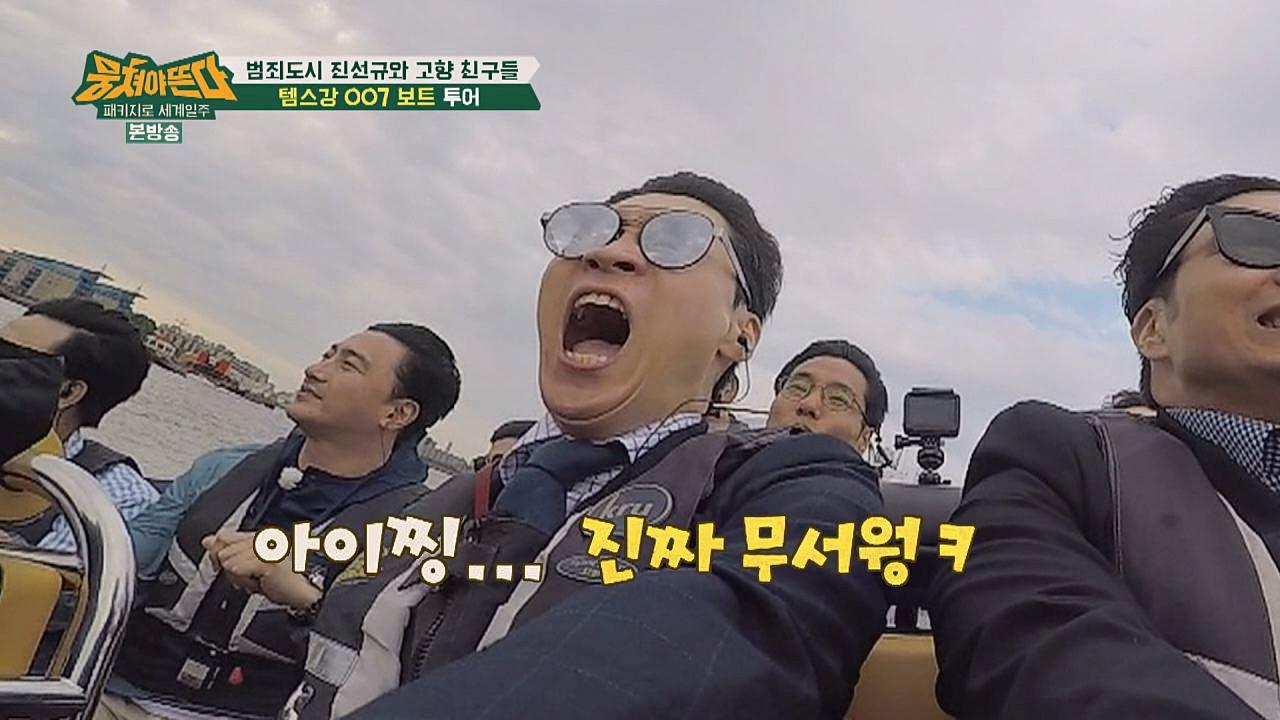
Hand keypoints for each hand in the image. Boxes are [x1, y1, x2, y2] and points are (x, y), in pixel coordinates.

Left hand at [204, 531, 320, 609]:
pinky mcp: (267, 558)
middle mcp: (263, 536)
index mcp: (262, 536)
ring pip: (229, 561)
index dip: (222, 556)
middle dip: (234, 571)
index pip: (225, 537)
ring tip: (259, 582)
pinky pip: (237, 568)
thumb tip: (208, 541)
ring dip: (241, 578)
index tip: (235, 570)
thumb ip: (231, 551)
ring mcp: (266, 546)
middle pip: (224, 551)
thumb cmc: (289, 580)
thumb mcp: (255, 567)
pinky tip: (258, 583)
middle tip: (254, 580)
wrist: (312, 590)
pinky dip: (244, 580)